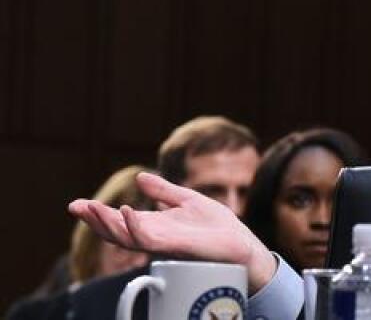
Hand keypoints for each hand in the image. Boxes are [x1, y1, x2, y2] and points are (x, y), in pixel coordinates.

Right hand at [68, 172, 277, 292]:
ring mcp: (162, 243)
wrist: (241, 243)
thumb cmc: (216, 226)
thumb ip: (163, 190)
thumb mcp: (187, 200)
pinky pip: (148, 239)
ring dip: (107, 223)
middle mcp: (153, 236)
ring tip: (92, 208)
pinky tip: (126, 211)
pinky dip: (134, 226)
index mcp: (154, 225)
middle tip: (76, 206)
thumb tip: (139, 176)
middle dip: (94, 219)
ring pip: (125, 236)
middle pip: (115, 230)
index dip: (99, 213)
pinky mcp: (175, 246)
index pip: (120, 220)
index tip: (78, 203)